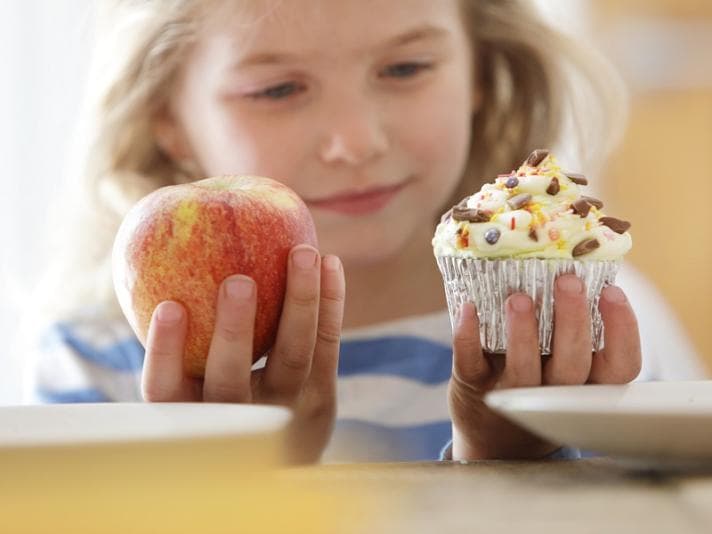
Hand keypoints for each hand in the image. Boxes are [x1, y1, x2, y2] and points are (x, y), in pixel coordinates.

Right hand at [141, 244, 344, 463]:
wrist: (280, 460)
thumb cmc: (219, 401)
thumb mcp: (190, 389)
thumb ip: (177, 343)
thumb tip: (162, 260)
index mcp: (192, 416)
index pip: (166, 390)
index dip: (164, 350)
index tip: (169, 306)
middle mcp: (238, 419)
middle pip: (231, 382)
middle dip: (234, 332)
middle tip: (237, 282)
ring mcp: (286, 410)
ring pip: (293, 356)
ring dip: (299, 302)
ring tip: (302, 253)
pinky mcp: (322, 398)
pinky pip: (326, 345)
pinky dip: (329, 303)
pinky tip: (329, 262)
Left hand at [448, 274, 640, 460]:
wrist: (493, 435)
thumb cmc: (538, 384)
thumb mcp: (564, 366)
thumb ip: (572, 329)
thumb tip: (575, 260)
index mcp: (586, 384)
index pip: (620, 367)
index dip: (622, 332)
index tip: (612, 292)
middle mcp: (554, 394)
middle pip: (573, 365)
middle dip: (572, 322)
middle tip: (569, 282)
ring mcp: (512, 394)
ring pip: (524, 369)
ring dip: (523, 333)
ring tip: (519, 298)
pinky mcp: (473, 389)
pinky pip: (471, 362)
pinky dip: (468, 335)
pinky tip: (468, 308)